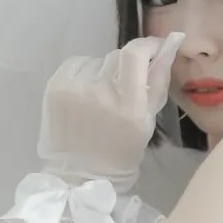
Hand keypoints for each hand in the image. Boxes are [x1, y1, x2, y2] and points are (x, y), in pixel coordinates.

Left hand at [37, 31, 185, 190]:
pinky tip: (84, 95)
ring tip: (100, 98)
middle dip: (125, 67)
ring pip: (97, 61)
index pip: (135, 54)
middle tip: (123, 88)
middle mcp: (100, 92)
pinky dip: (83, 74)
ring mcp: (75, 88)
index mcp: (128, 106)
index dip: (148, 44)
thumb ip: (157, 84)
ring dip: (103, 73)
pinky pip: (76, 64)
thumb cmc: (121, 154)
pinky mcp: (55, 87)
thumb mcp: (147, 124)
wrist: (80, 177)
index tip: (154, 48)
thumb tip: (167, 47)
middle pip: (117, 56)